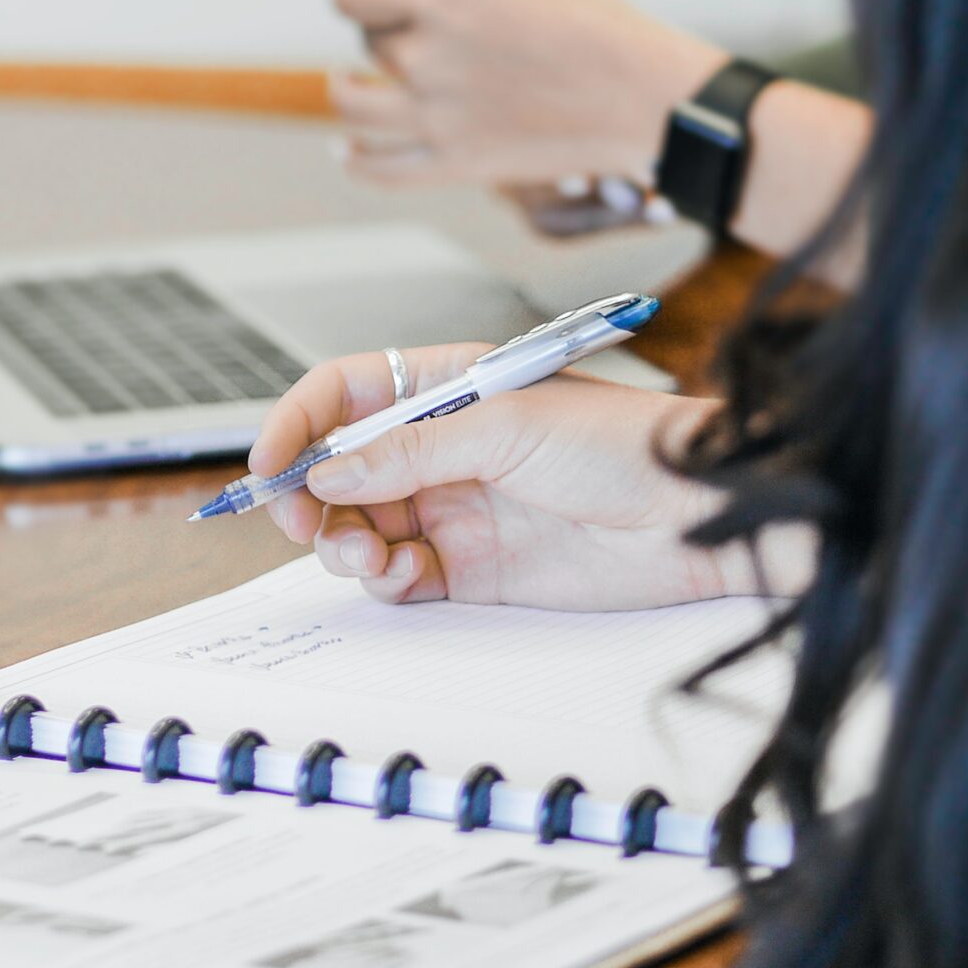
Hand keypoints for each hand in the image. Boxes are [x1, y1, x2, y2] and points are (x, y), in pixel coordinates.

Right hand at [251, 342, 755, 609]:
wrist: (700, 518)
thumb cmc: (626, 444)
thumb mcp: (506, 427)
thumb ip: (409, 452)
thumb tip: (328, 473)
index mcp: (444, 388)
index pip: (344, 395)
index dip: (297, 424)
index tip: (267, 464)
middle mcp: (439, 448)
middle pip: (338, 469)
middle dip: (308, 496)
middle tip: (302, 523)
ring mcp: (452, 508)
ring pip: (358, 527)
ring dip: (343, 543)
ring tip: (365, 554)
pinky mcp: (470, 568)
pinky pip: (397, 575)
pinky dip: (383, 579)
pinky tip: (401, 575)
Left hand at [327, 0, 726, 186]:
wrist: (642, 97)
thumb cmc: (590, 25)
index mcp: (442, 2)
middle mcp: (428, 60)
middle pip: (368, 43)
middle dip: (381, 31)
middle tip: (410, 31)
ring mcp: (437, 118)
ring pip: (353, 108)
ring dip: (346, 92)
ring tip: (352, 83)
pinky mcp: (454, 164)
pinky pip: (379, 170)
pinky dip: (357, 160)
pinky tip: (351, 147)